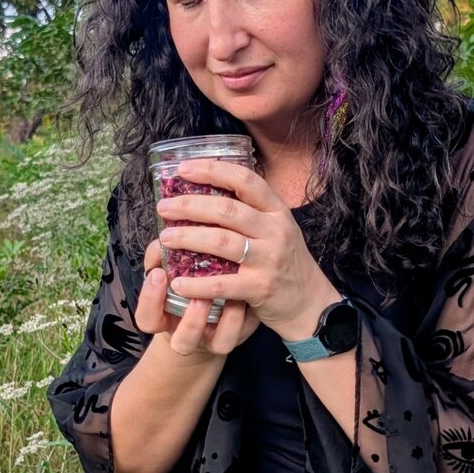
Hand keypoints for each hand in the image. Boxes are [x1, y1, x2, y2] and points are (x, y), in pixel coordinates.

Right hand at [134, 235, 258, 359]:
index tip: (158, 273)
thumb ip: (162, 257)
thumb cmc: (183, 283)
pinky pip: (245, 331)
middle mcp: (188, 336)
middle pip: (183, 342)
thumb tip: (164, 237)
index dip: (150, 300)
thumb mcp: (169, 271)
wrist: (208, 311)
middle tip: (200, 292)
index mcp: (163, 320)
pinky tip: (248, 291)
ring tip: (231, 294)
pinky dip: (246, 313)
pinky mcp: (239, 335)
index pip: (147, 319)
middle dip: (192, 319)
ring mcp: (215, 340)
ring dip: (227, 317)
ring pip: (220, 343)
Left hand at [156, 158, 341, 340]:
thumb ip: (250, 212)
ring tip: (165, 238)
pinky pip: (222, 283)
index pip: (245, 180)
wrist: (310, 303)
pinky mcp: (261, 287)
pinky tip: (177, 282)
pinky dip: (196, 283)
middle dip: (189, 206)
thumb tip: (205, 192)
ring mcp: (269, 259)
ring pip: (221, 242)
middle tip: (163, 207)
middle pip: (227, 210)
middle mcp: (275, 231)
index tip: (183, 169)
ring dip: (188, 238)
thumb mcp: (277, 229)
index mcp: (276, 211)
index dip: (213, 170)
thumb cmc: (285, 263)